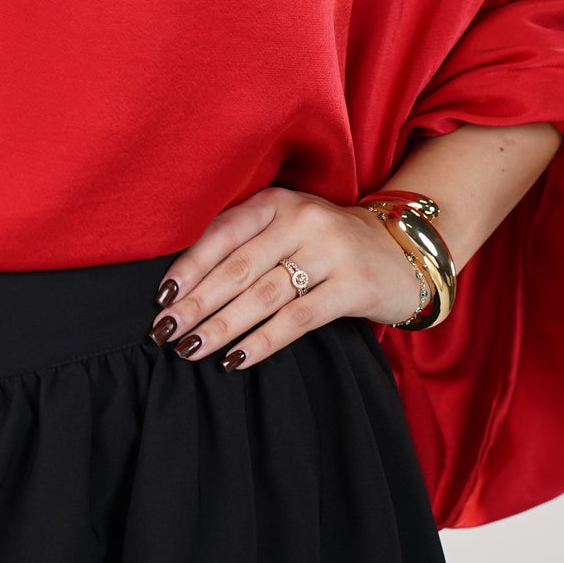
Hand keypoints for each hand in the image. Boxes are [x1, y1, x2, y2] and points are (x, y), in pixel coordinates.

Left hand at [146, 185, 428, 369]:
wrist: (403, 251)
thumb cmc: (328, 243)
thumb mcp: (288, 227)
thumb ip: (246, 243)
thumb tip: (182, 284)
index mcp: (277, 202)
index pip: (221, 233)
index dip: (188, 267)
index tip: (160, 297)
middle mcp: (302, 219)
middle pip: (237, 268)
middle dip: (196, 302)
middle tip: (164, 330)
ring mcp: (330, 251)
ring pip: (262, 295)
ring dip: (221, 326)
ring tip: (190, 348)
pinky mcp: (352, 286)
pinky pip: (297, 319)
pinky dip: (262, 341)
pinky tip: (236, 360)